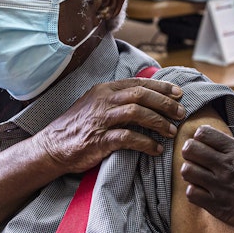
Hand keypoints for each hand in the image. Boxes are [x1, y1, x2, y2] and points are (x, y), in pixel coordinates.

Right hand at [38, 78, 184, 171]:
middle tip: (181, 113)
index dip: (161, 87)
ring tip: (172, 131)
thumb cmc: (78, 127)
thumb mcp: (96, 105)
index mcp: (105, 89)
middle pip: (141, 95)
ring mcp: (100, 119)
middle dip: (165, 103)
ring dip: (159, 122)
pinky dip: (146, 143)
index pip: (139, 83)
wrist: (52, 147)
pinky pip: (128, 138)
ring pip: (137, 113)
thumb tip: (146, 97)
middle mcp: (103, 100)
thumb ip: (117, 99)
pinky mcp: (99, 139)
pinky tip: (156, 149)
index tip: (179, 93)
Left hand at [180, 125, 233, 232]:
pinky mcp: (217, 206)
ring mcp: (219, 186)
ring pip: (186, 170)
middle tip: (197, 158)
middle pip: (189, 148)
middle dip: (190, 152)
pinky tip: (203, 192)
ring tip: (199, 176)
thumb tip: (222, 149)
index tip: (204, 143)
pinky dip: (194, 192)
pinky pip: (191, 193)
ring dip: (191, 172)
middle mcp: (225, 165)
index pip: (203, 133)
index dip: (200, 137)